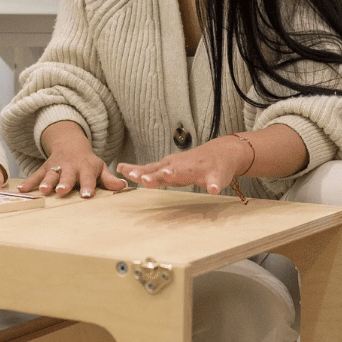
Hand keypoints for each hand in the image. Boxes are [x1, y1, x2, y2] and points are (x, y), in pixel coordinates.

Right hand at [18, 120, 126, 197]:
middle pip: (67, 175)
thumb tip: (124, 186)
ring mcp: (56, 167)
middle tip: (61, 191)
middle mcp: (70, 167)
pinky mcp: (44, 169)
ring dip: (46, 183)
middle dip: (64, 183)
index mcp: (85, 167)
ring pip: (50, 175)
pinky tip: (22, 190)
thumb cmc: (87, 163)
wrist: (70, 145)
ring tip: (43, 191)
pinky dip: (29, 183)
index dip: (88, 186)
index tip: (87, 196)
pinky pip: (36, 176)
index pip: (88, 178)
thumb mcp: (99, 168)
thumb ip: (109, 179)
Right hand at [117, 136, 251, 194]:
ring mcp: (169, 164)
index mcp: (189, 168)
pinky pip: (148, 167)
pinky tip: (120, 168)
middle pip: (159, 170)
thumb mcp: (220, 177)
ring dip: (137, 170)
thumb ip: (215, 183)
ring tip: (121, 170)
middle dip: (148, 175)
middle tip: (137, 178)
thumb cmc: (219, 168)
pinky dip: (135, 168)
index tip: (155, 178)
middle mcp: (176, 164)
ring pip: (150, 168)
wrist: (219, 153)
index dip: (165, 176)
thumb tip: (214, 189)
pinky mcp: (164, 165)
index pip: (175, 173)